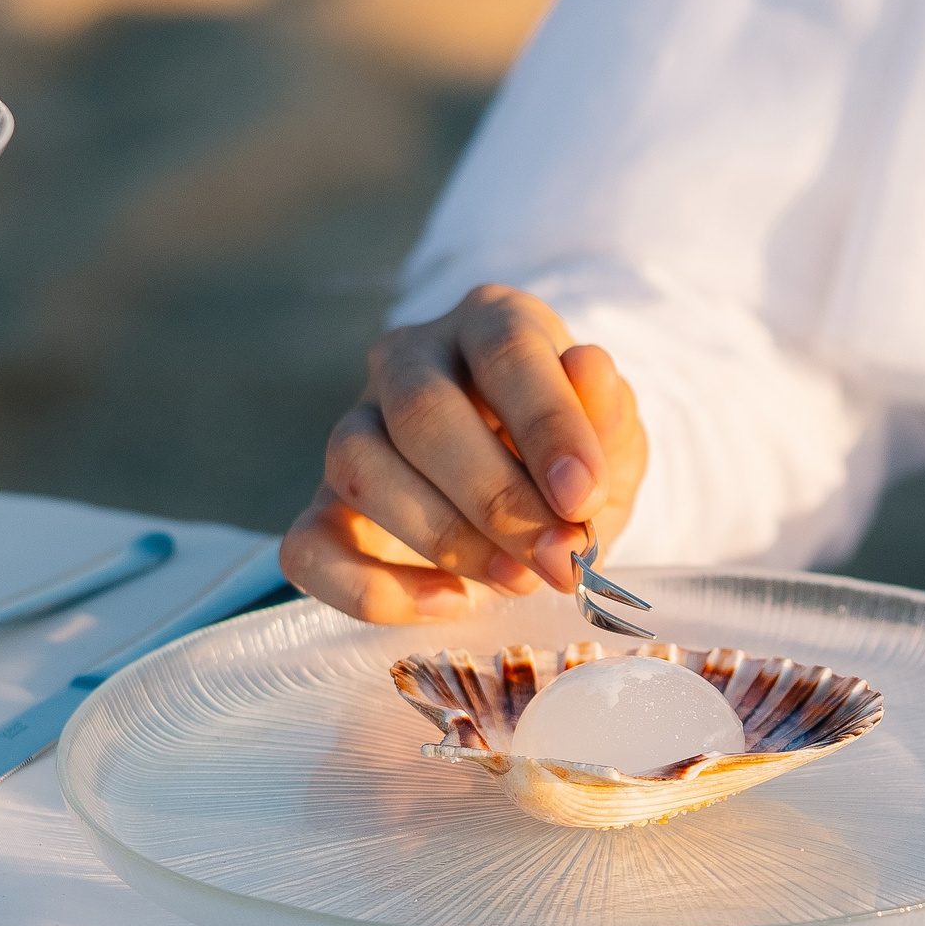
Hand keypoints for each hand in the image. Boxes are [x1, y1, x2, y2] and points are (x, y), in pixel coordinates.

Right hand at [280, 285, 648, 622]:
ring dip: (443, 537)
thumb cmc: (573, 462)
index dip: (545, 423)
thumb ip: (608, 415)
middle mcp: (409, 360)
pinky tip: (450, 603)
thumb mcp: (614, 441)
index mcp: (489, 321)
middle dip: (496, 497)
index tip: (582, 497)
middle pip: (422, 409)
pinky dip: (372, 589)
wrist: (536, 505)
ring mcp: (354, 430)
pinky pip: (310, 548)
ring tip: (517, 578)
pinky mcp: (324, 510)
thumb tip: (590, 367)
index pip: (505, 348)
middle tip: (558, 557)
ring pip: (359, 465)